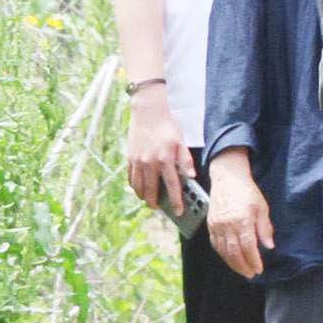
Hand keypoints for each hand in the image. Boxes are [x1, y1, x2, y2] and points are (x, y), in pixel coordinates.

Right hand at [126, 90, 192, 213]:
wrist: (148, 111)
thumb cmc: (169, 125)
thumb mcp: (182, 141)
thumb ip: (186, 160)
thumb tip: (192, 176)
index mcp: (165, 160)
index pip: (172, 186)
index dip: (175, 201)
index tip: (178, 212)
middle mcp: (149, 163)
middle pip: (151, 190)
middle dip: (155, 203)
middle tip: (161, 209)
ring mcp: (137, 161)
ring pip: (138, 186)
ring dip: (143, 197)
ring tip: (150, 201)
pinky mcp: (130, 157)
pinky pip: (131, 177)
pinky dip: (135, 186)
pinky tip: (140, 189)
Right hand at [205, 149, 271, 277]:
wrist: (227, 179)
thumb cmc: (247, 192)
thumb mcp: (262, 208)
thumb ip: (264, 228)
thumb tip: (269, 246)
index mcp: (241, 220)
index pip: (247, 247)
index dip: (253, 260)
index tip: (259, 269)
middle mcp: (226, 225)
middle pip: (233, 252)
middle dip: (243, 266)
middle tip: (251, 274)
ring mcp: (216, 225)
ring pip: (223, 251)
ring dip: (233, 263)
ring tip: (242, 270)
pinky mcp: (210, 225)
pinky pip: (215, 244)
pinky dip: (223, 254)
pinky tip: (230, 259)